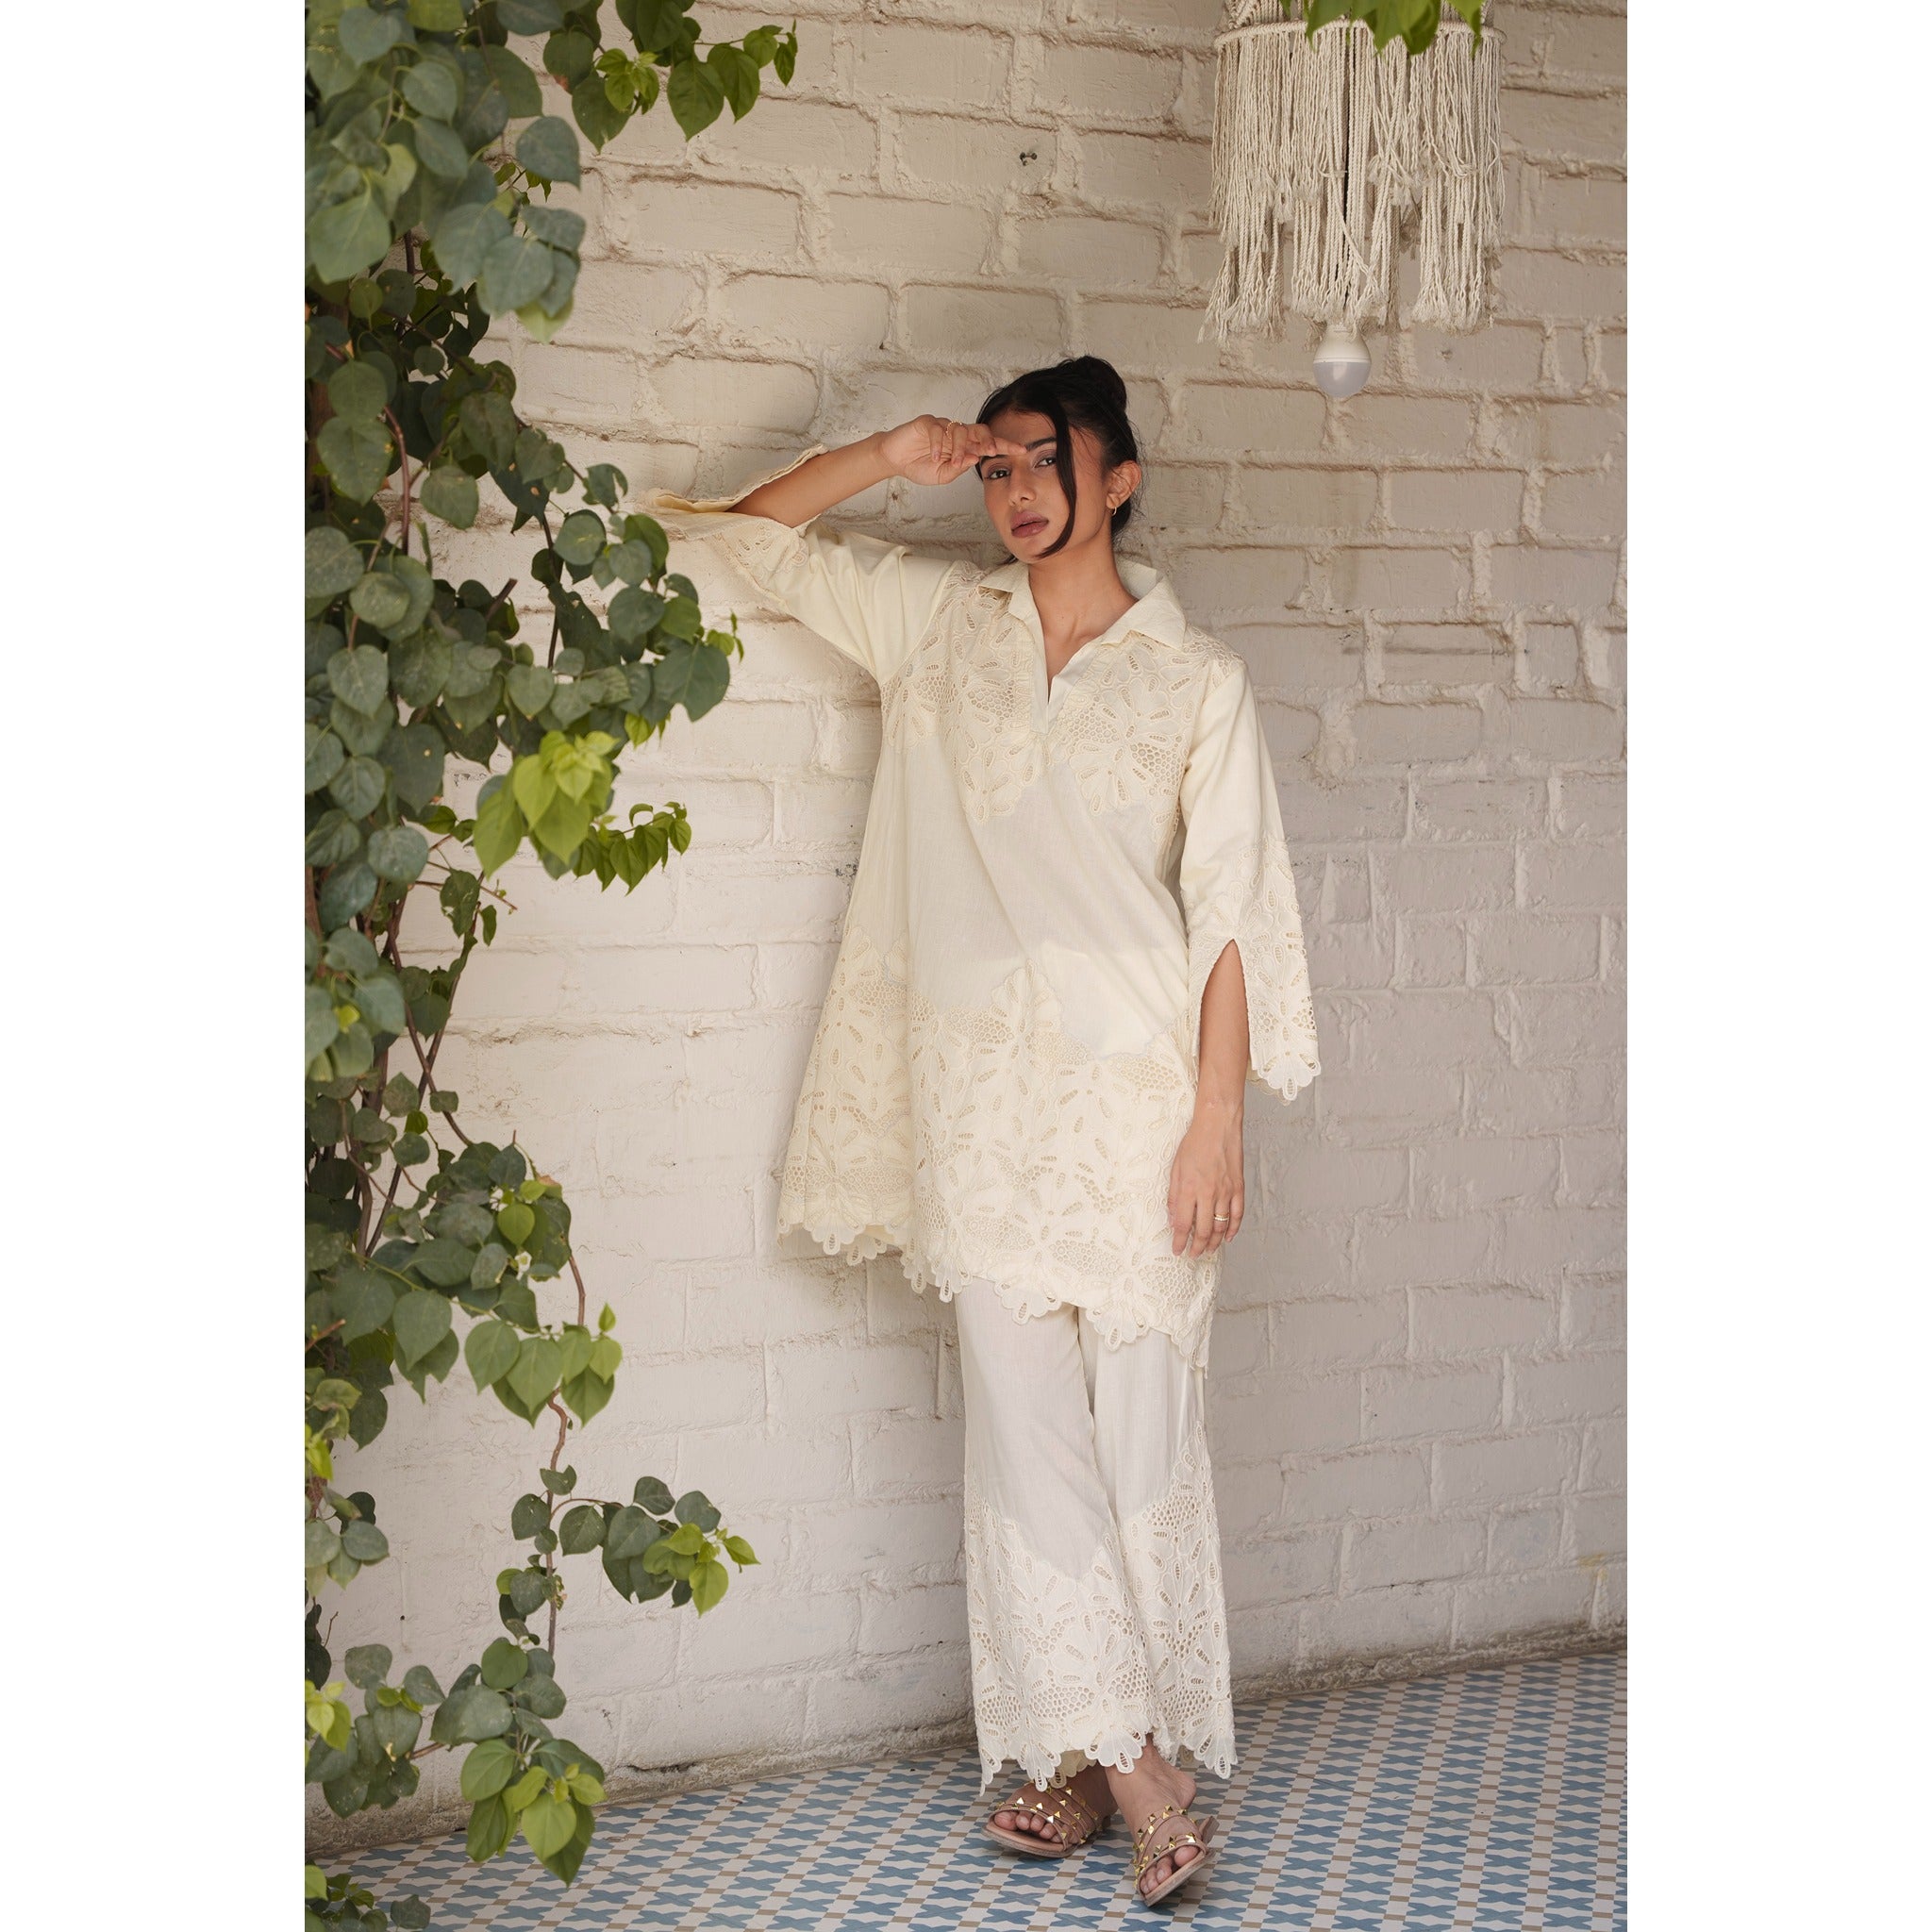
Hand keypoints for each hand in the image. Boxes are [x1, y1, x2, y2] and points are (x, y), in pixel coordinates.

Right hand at [877, 415, 1006, 487]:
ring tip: (952, 463)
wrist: (895, 461)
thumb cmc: (919, 466)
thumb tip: (975, 458)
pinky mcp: (927, 422)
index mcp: (964, 446)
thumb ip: (959, 468)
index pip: (988, 443)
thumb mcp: (943, 475)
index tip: (1022, 451)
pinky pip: (937, 429)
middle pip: (979, 430)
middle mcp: (956, 434)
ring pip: (959, 430)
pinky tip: (933, 457)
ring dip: (959, 448)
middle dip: (988, 439)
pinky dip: (937, 444)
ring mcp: (943, 426)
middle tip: (990, 451)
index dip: (1005, 446)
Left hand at [1167, 1108, 1243, 1258]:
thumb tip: (1173, 1218)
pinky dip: (1233, 1229)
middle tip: (1192, 1254)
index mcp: (1189, 1189)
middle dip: (1196, 1247)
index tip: (1177, 1250)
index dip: (1180, 1241)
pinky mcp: (1238, 1187)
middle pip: (1203, 1231)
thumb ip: (1174, 1195)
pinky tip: (1228, 1238)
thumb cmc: (1195, 1143)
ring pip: (1221, 1227)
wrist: (1218, 1125)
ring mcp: (1226, 1192)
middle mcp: (1208, 1194)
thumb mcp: (1175, 1168)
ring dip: (1214, 1242)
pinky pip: (1237, 1215)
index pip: (1184, 1225)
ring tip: (1207, 1250)